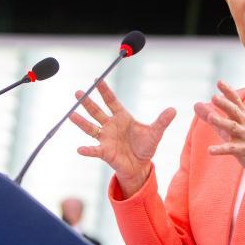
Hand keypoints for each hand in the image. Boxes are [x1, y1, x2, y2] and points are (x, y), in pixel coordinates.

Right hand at [69, 81, 175, 196]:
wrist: (140, 165)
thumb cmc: (145, 147)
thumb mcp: (155, 133)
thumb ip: (162, 121)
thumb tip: (173, 110)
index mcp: (122, 117)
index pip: (111, 101)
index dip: (104, 90)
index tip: (96, 79)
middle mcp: (110, 126)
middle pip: (96, 111)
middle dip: (87, 102)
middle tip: (78, 92)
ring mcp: (106, 138)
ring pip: (90, 128)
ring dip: (81, 122)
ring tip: (71, 114)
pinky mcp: (105, 152)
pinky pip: (94, 150)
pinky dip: (87, 150)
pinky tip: (80, 149)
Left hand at [194, 81, 244, 182]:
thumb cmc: (244, 139)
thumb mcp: (227, 126)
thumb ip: (210, 115)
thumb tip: (195, 104)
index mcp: (242, 116)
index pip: (236, 101)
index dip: (228, 91)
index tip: (219, 82)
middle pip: (234, 112)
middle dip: (225, 104)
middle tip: (214, 97)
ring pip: (233, 128)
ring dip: (222, 122)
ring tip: (211, 118)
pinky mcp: (243, 150)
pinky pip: (231, 149)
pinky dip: (221, 149)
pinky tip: (210, 150)